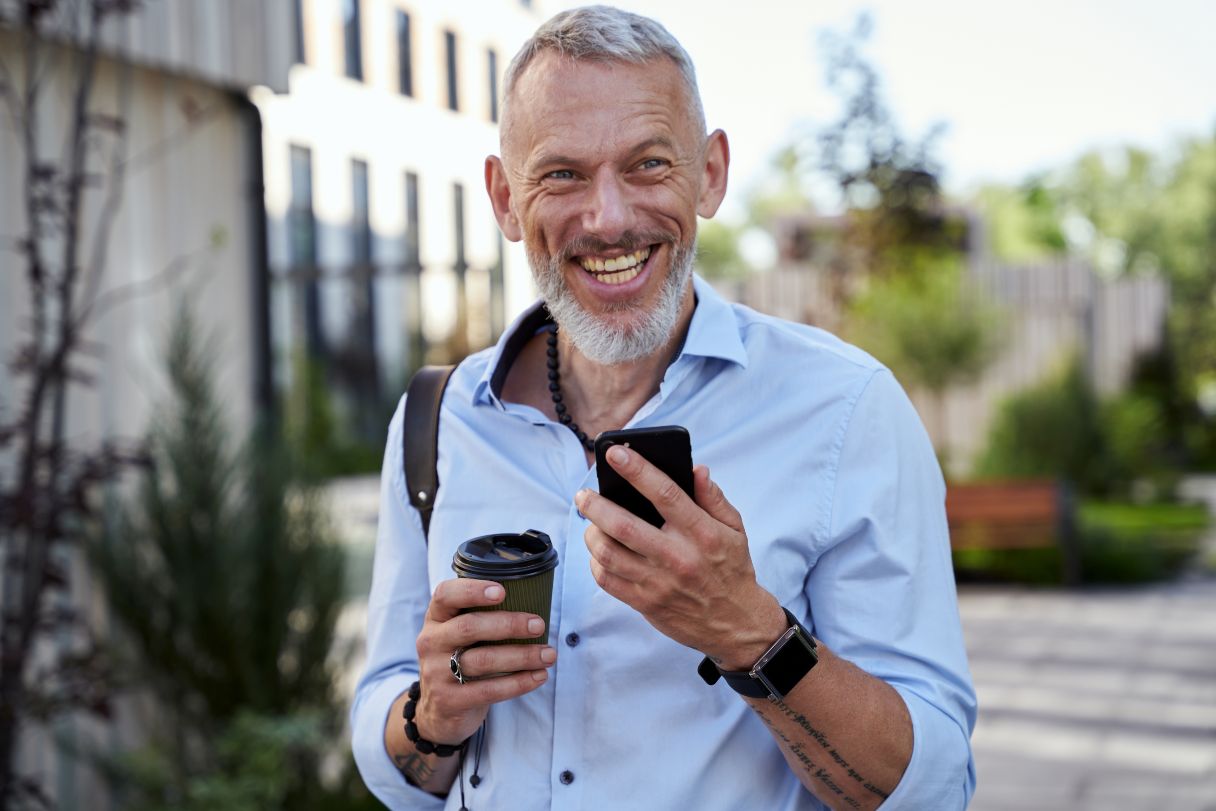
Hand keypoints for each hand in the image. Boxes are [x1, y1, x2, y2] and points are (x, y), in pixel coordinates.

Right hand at [412, 578, 556, 744]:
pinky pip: (488, 690)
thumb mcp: (461, 636)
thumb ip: (483, 617)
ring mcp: (436, 672)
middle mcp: (431, 642)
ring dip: (522, 656)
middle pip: (469, 627)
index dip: (472, 590)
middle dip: (508, 625)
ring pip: (482, 660)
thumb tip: (534, 603)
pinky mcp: (448, 700)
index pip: (446, 595)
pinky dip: (518, 683)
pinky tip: (538, 676)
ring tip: (549, 655)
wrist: (439, 711)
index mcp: (436, 618)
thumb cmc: (461, 659)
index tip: (502, 592)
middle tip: (539, 625)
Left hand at [576, 445, 784, 669]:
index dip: (637, 470)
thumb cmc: (732, 569)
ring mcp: (658, 582)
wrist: (735, 623)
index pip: (665, 493)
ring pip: (609, 553)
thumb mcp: (735, 530)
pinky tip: (598, 550)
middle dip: (596, 506)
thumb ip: (714, 498)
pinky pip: (607, 580)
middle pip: (624, 526)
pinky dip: (595, 562)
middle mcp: (677, 556)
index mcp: (701, 533)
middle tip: (583, 495)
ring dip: (591, 534)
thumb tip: (696, 469)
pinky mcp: (645, 603)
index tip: (615, 453)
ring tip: (589, 523)